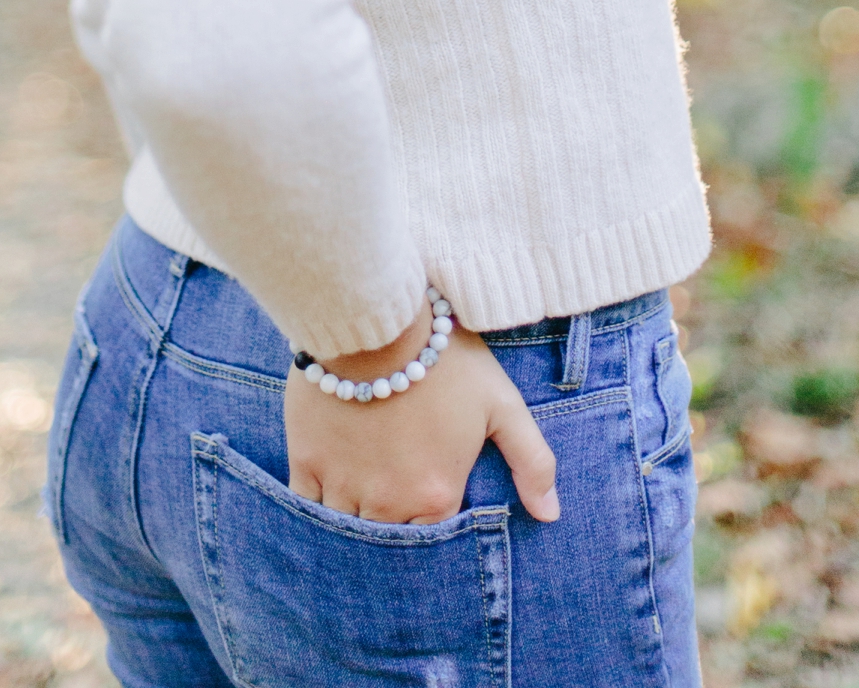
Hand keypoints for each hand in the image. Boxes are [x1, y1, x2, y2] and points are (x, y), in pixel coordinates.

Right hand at [284, 299, 558, 525]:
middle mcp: (387, 503)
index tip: (426, 499)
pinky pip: (308, 507)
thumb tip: (550, 515)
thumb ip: (533, 461)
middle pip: (386, 540)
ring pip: (346, 528)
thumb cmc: (448, 358)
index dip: (429, 519)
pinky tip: (329, 486)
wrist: (379, 318)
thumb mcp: (503, 403)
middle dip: (391, 525)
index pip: (433, 541)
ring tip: (361, 490)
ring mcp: (344, 484)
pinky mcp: (307, 462)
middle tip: (391, 494)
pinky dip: (317, 507)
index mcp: (436, 495)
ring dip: (353, 518)